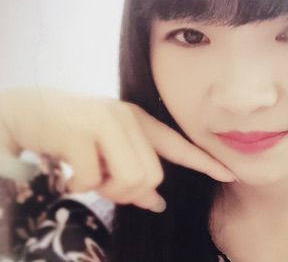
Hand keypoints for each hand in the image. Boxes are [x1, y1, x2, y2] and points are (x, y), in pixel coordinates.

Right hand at [0, 87, 235, 211]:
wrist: (29, 113)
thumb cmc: (73, 136)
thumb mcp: (107, 154)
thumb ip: (133, 174)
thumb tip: (157, 203)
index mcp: (138, 120)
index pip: (178, 144)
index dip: (204, 161)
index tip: (229, 172)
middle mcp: (127, 117)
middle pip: (151, 177)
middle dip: (126, 191)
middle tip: (100, 182)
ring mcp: (105, 121)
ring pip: (129, 180)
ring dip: (103, 188)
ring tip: (83, 173)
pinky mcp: (82, 131)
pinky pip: (91, 182)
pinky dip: (76, 185)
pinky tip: (65, 169)